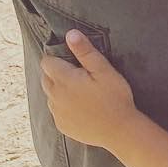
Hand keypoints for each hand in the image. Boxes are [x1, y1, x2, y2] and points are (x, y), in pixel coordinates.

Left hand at [40, 31, 137, 150]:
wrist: (121, 132)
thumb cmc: (116, 99)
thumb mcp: (105, 71)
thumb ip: (86, 52)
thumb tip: (71, 34)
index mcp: (63, 79)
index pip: (47, 62)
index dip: (58, 60)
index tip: (74, 66)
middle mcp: (55, 96)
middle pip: (46, 78)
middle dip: (57, 75)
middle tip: (79, 80)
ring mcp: (57, 112)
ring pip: (50, 96)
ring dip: (60, 93)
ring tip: (81, 96)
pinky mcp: (62, 125)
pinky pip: (57, 112)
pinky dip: (65, 109)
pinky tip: (82, 110)